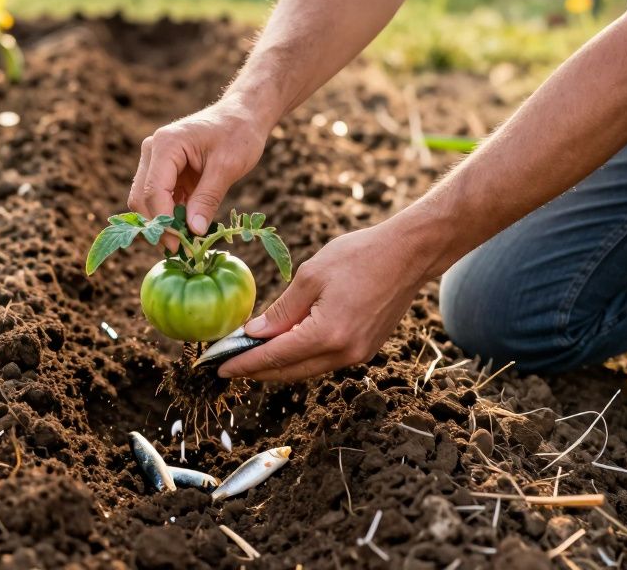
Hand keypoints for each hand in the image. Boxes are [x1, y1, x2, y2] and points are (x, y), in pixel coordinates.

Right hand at [129, 98, 269, 242]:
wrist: (242, 115)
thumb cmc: (238, 134)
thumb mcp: (228, 166)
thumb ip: (208, 198)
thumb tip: (193, 231)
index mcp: (166, 144)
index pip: (153, 190)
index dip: (163, 221)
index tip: (179, 245)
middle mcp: (153, 150)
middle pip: (142, 198)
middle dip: (159, 225)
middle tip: (181, 250)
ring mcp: (156, 160)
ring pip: (146, 201)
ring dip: (163, 223)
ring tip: (185, 243)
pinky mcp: (164, 171)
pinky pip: (160, 199)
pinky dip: (171, 216)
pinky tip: (187, 229)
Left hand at [217, 221, 435, 380]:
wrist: (408, 254)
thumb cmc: (359, 256)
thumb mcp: (311, 276)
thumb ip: (281, 310)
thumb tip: (254, 333)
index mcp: (327, 334)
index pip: (275, 357)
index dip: (244, 363)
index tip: (219, 367)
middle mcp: (344, 353)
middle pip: (289, 372)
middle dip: (256, 370)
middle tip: (228, 364)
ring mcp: (357, 355)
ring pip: (306, 369)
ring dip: (278, 365)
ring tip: (250, 356)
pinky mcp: (365, 349)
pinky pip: (323, 361)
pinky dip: (300, 358)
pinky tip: (283, 347)